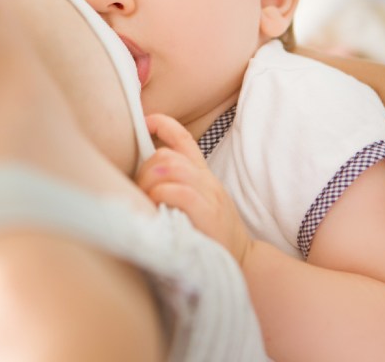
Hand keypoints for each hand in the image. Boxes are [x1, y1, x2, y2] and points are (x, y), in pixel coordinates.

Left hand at [136, 113, 252, 263]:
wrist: (243, 263)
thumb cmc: (211, 237)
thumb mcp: (197, 205)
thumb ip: (177, 188)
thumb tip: (143, 182)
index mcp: (203, 176)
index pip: (184, 139)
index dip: (164, 124)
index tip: (146, 121)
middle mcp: (207, 181)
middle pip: (167, 155)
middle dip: (145, 170)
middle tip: (141, 193)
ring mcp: (210, 196)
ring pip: (171, 168)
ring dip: (150, 183)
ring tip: (147, 202)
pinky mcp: (208, 215)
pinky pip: (179, 192)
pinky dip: (162, 195)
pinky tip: (157, 207)